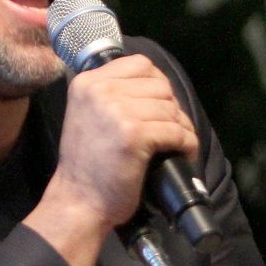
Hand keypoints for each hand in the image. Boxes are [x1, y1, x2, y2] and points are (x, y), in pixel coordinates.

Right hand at [24, 55, 198, 265]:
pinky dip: (187, 144)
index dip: (159, 86)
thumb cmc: (88, 165)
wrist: (78, 201)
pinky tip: (183, 154)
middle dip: (172, 109)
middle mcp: (100, 90)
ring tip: (178, 145)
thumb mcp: (89, 115)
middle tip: (171, 131)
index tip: (160, 107)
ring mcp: (117, 111)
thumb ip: (113, 95)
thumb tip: (160, 87)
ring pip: (171, 108)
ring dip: (182, 128)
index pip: (141, 64)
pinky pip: (176, 131)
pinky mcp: (133, 134)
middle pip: (160, 85)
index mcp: (88, 82)